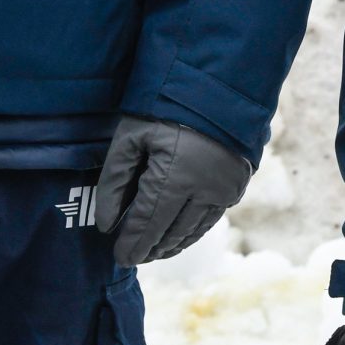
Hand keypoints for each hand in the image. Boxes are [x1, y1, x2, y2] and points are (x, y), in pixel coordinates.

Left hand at [93, 113, 251, 266]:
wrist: (218, 86)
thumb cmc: (166, 109)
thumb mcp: (131, 137)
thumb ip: (114, 181)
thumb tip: (107, 225)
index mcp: (173, 175)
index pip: (148, 223)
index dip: (132, 244)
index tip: (121, 258)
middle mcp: (203, 189)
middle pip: (170, 232)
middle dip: (149, 248)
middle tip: (134, 257)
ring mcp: (223, 189)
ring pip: (192, 231)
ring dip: (171, 245)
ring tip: (153, 250)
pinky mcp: (237, 186)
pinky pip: (211, 220)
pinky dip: (192, 233)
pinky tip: (178, 236)